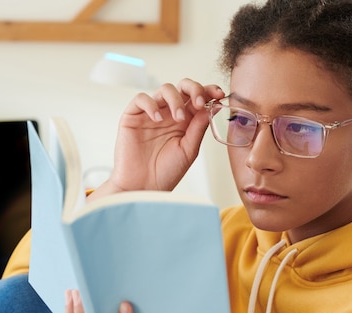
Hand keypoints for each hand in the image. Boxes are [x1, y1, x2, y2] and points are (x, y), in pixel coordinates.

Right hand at [89, 79, 224, 199]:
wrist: (144, 187)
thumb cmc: (165, 172)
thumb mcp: (189, 149)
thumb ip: (199, 127)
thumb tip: (213, 106)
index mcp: (185, 121)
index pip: (198, 97)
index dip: (209, 91)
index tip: (218, 94)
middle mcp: (169, 114)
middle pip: (183, 87)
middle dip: (194, 88)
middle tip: (199, 102)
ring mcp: (151, 113)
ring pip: (165, 89)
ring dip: (176, 99)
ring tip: (178, 118)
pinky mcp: (133, 116)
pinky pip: (141, 99)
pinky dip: (152, 104)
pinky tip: (158, 119)